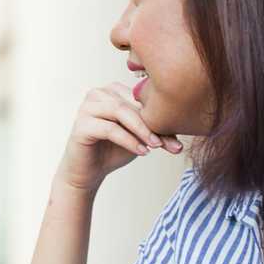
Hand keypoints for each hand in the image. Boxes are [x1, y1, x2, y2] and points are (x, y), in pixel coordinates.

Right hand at [53, 83, 182, 194]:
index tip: (178, 139)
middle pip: (132, 104)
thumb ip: (155, 128)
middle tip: (172, 144)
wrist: (88, 172)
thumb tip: (182, 127)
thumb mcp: (139, 137)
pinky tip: (141, 151)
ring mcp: (87, 107)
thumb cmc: (113, 150)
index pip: (141, 100)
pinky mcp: (81, 125)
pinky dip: (128, 140)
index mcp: (113, 90)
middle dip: (154, 125)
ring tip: (156, 145)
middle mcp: (98, 93)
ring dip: (142, 130)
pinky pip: (109, 129)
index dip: (161, 117)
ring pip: (121, 112)